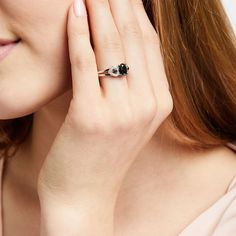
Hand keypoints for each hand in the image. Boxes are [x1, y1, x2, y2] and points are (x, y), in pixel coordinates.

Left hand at [38, 0, 171, 212]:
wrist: (85, 196)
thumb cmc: (102, 157)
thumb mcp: (126, 119)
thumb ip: (131, 84)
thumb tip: (123, 45)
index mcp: (159, 104)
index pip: (149, 45)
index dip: (135, 12)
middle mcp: (146, 105)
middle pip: (133, 40)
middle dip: (117, 4)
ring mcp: (120, 113)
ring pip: (111, 47)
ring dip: (98, 11)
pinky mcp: (90, 118)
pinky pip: (85, 65)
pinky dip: (79, 36)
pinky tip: (74, 13)